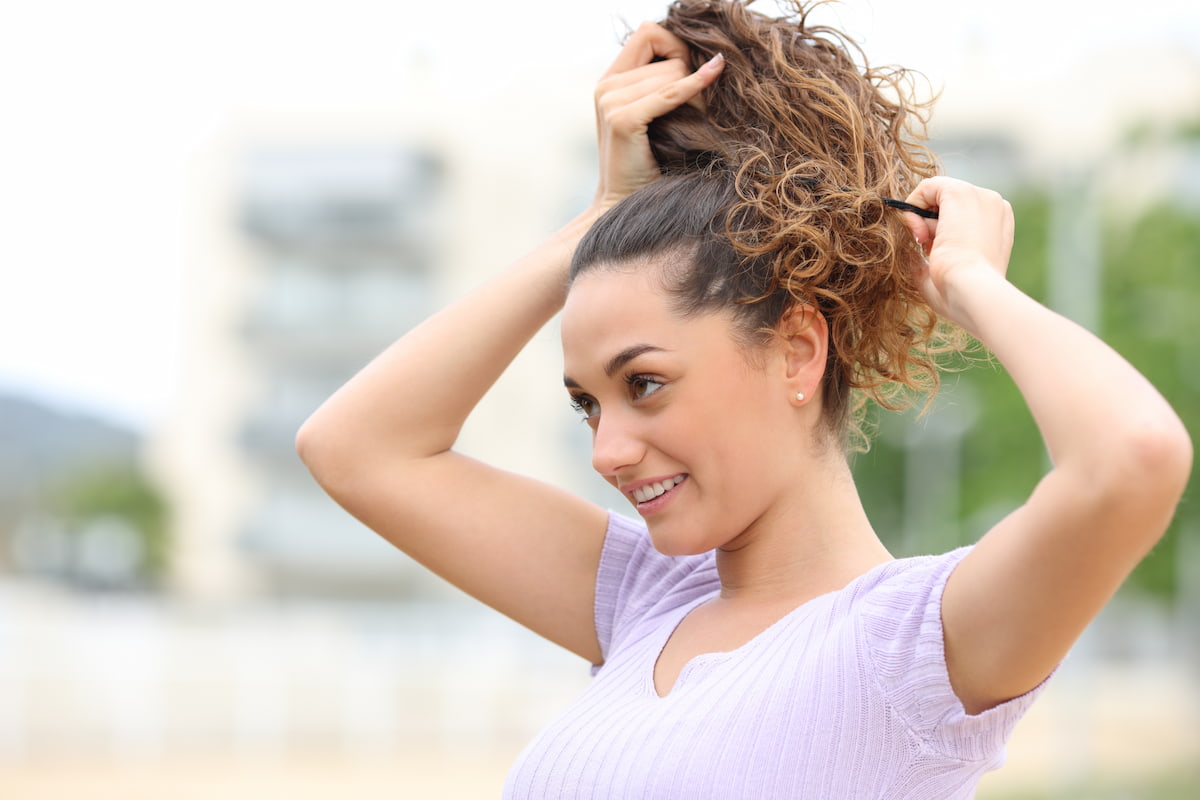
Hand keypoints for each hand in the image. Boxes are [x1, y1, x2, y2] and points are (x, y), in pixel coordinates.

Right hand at [590, 22, 724, 211]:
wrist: (625, 207)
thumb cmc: (648, 167)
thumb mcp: (652, 120)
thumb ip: (661, 85)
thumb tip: (708, 56)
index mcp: (608, 82)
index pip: (647, 33)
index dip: (674, 43)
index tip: (690, 69)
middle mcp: (605, 87)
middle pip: (664, 50)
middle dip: (688, 71)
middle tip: (698, 105)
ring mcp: (611, 101)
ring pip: (671, 71)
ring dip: (692, 92)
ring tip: (691, 122)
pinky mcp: (623, 119)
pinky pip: (670, 91)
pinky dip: (694, 84)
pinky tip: (714, 75)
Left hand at [899, 177, 1014, 329]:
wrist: (972, 290)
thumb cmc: (961, 294)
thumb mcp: (945, 276)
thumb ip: (928, 261)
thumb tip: (909, 253)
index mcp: (997, 226)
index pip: (960, 215)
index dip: (937, 230)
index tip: (927, 249)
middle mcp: (994, 206)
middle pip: (948, 204)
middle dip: (928, 223)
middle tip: (923, 246)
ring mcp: (980, 196)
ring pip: (938, 195)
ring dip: (922, 218)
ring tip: (924, 243)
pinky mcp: (961, 193)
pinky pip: (929, 185)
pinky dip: (914, 204)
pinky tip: (916, 229)